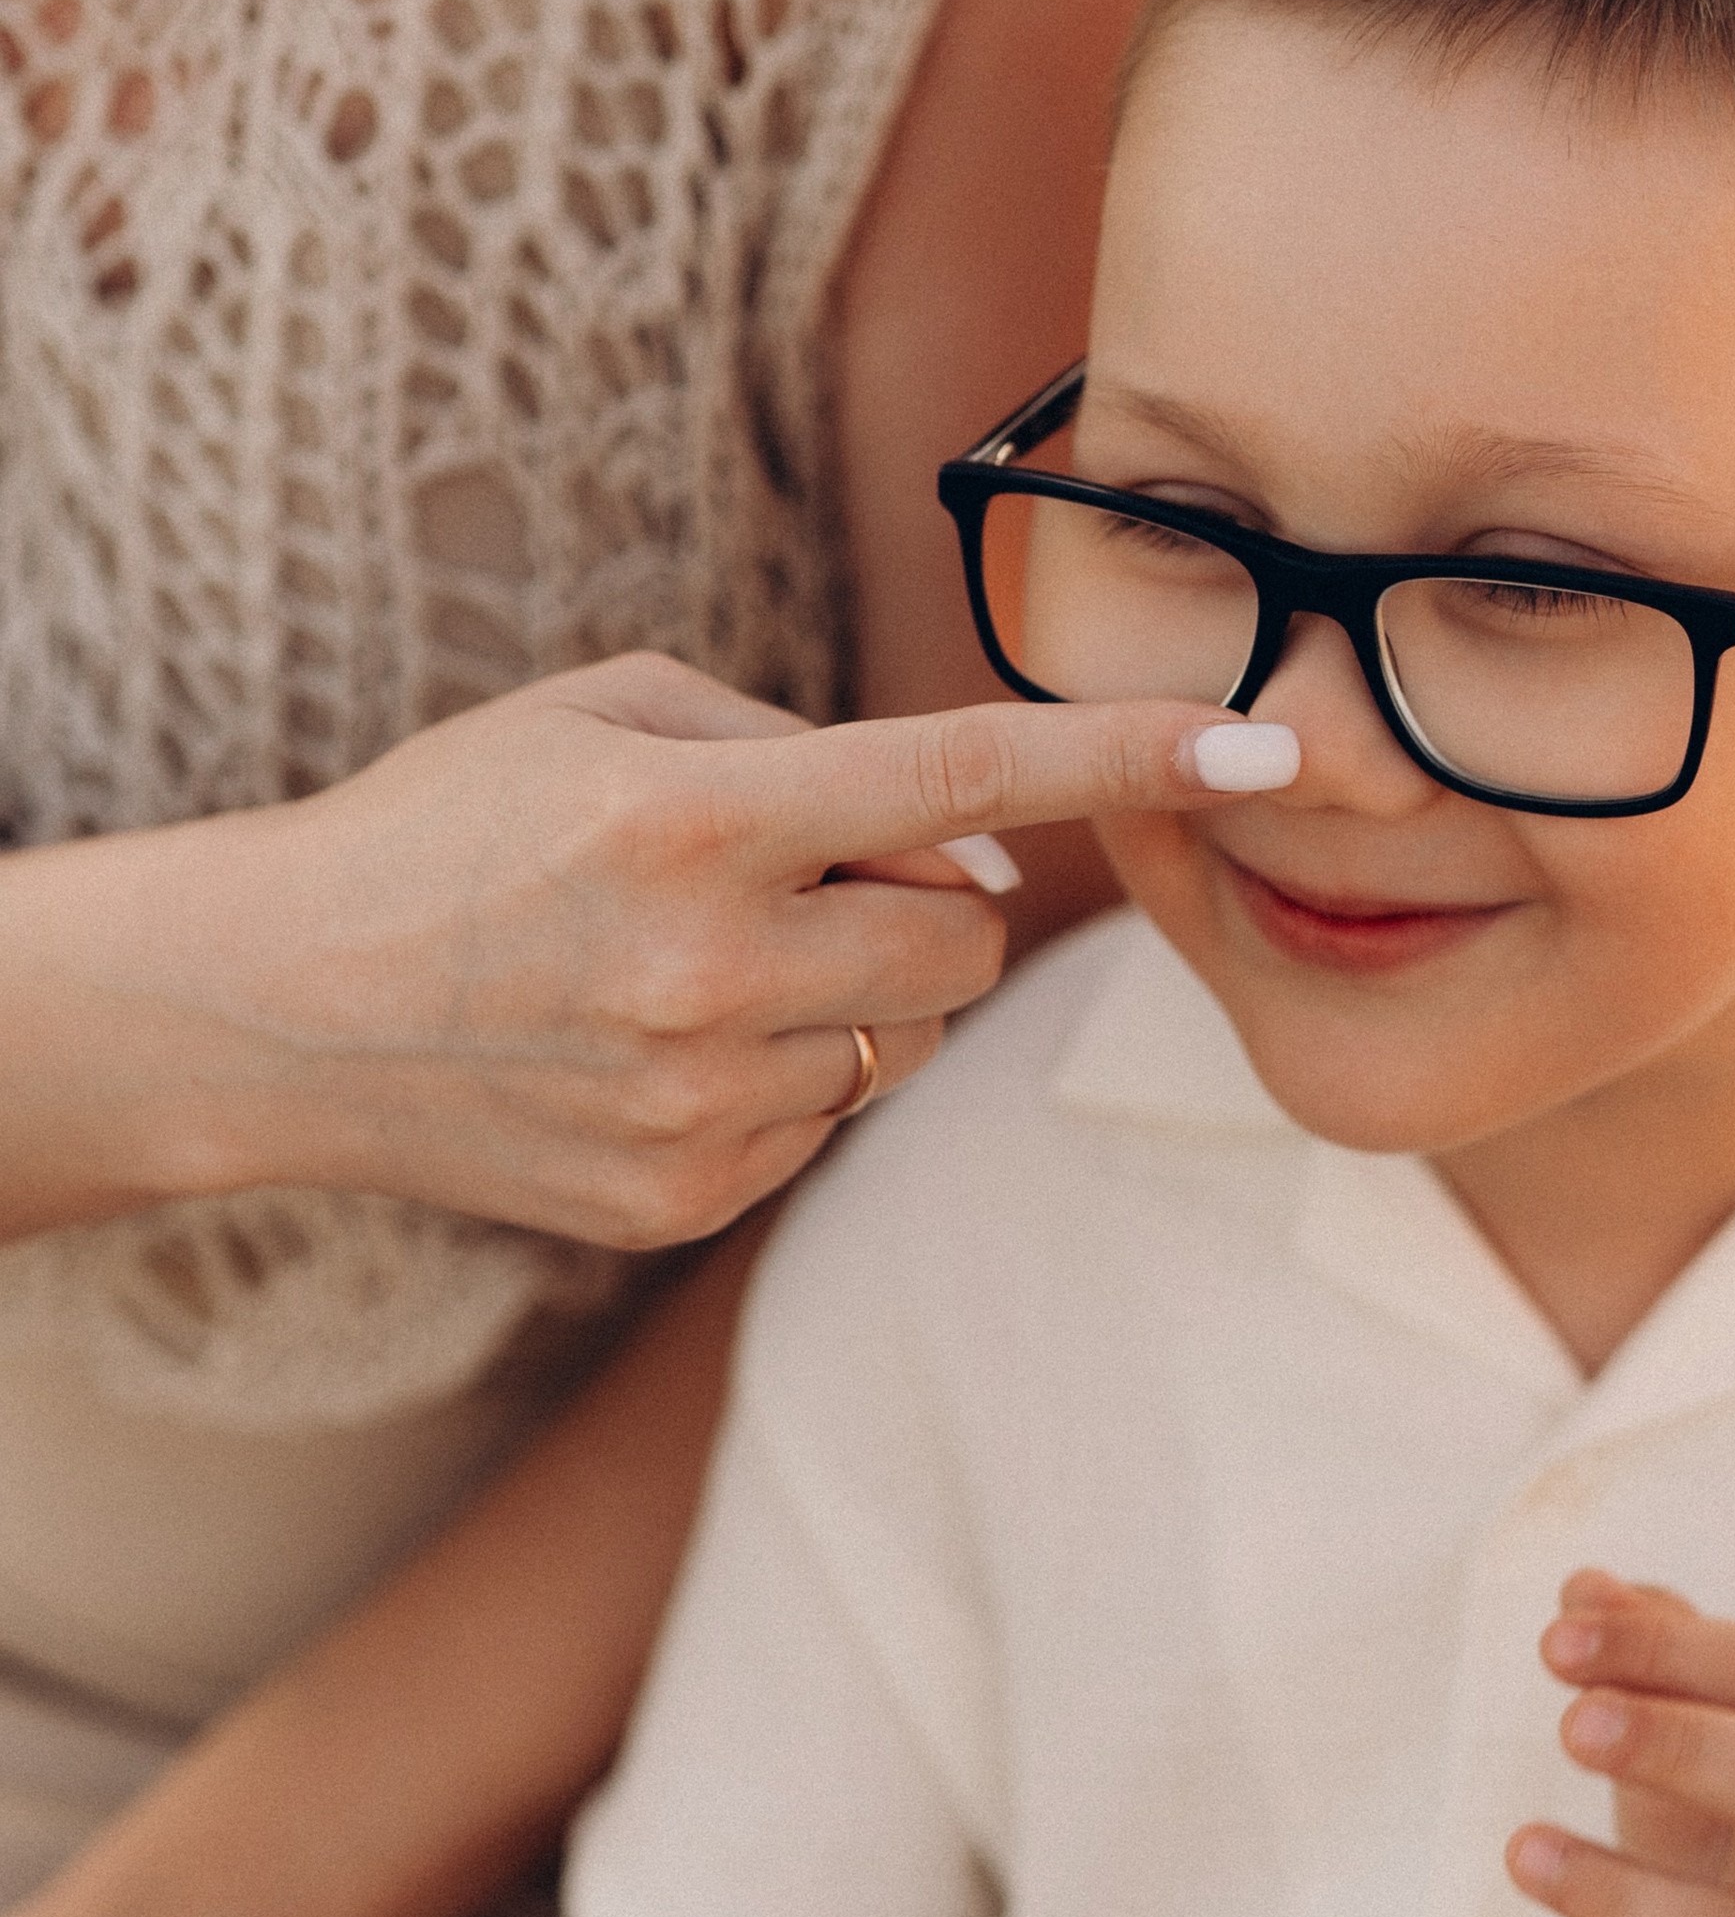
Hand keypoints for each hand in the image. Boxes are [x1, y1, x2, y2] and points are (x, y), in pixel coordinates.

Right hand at [8, 662, 1295, 1251]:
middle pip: (965, 941)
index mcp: (699, 820)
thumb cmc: (454, 826)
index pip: (968, 779)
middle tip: (806, 880)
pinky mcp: (683, 1199)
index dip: (1132, 757)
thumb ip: (809, 755)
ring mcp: (700, 1103)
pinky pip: (822, 1124)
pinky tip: (653, 1048)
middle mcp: (712, 969)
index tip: (1272, 745)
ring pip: (901, 1041)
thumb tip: (981, 854)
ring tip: (694, 967)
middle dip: (929, 905)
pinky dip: (780, 1078)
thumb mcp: (605, 718)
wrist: (280, 1012)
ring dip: (849, 994)